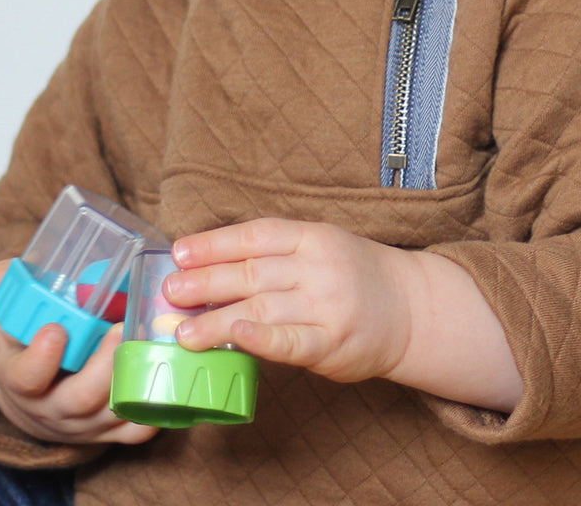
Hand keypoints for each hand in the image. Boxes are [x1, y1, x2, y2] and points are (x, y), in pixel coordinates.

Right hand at [0, 260, 158, 445]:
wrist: (30, 394)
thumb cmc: (21, 345)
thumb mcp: (4, 316)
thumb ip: (6, 286)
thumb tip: (13, 266)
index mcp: (21, 379)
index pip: (26, 378)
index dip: (41, 358)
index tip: (57, 330)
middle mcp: (51, 408)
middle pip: (79, 398)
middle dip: (103, 366)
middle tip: (120, 328)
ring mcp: (83, 424)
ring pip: (111, 413)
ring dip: (134, 380)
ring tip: (150, 344)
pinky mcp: (109, 431)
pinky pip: (135, 430)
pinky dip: (154, 409)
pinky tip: (165, 377)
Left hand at [164, 218, 414, 383]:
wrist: (410, 309)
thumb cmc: (351, 276)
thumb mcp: (317, 247)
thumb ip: (274, 255)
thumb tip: (208, 266)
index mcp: (311, 236)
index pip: (254, 236)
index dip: (214, 243)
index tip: (180, 251)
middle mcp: (317, 267)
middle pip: (251, 272)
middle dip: (205, 281)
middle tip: (170, 291)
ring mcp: (326, 305)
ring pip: (262, 309)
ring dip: (217, 321)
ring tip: (182, 330)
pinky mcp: (332, 343)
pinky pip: (291, 342)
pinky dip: (261, 340)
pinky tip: (235, 338)